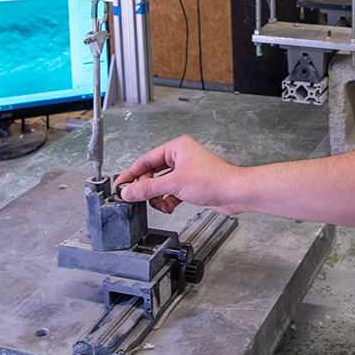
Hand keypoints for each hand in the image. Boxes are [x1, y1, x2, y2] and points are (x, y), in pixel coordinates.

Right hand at [114, 136, 245, 215]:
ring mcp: (186, 171)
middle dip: (148, 189)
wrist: (234, 193)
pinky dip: (168, 200)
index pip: (146, 160)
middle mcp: (181, 156)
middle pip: (152, 173)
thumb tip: (128, 192)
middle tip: (140, 198)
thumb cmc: (213, 180)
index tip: (120, 185)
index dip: (131, 174)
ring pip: (161, 184)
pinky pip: (170, 191)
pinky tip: (169, 207)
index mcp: (177, 147)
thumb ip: (148, 189)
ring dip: (158, 197)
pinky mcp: (190, 184)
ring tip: (161, 204)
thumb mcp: (174, 184)